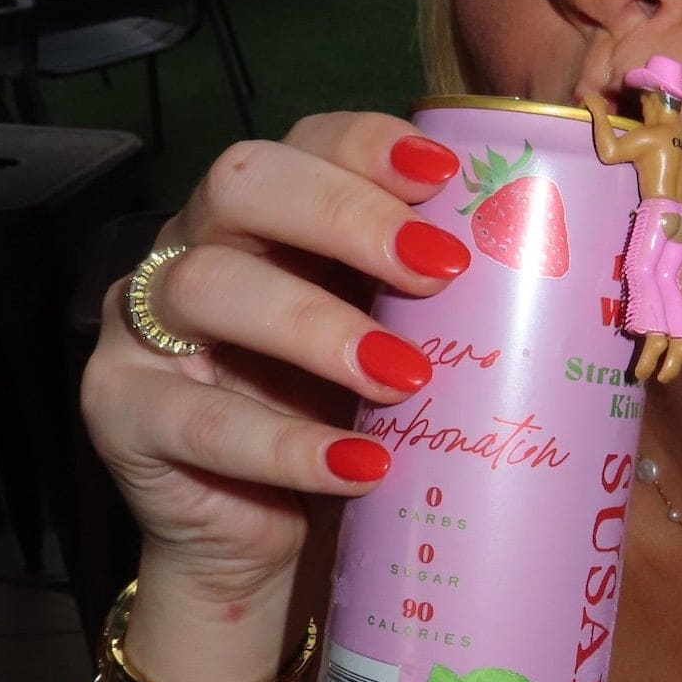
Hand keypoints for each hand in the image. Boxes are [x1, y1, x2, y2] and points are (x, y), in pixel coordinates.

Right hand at [80, 114, 466, 624]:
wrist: (272, 540)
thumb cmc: (348, 418)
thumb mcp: (395, 345)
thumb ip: (436, 301)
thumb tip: (561, 273)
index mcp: (271, 214)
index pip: (306, 141)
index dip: (370, 146)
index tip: (449, 177)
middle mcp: (199, 244)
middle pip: (244, 182)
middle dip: (345, 214)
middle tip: (439, 272)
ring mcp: (147, 325)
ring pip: (209, 286)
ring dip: (316, 326)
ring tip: (406, 380)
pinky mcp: (120, 411)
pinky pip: (193, 418)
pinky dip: (283, 444)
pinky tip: (361, 466)